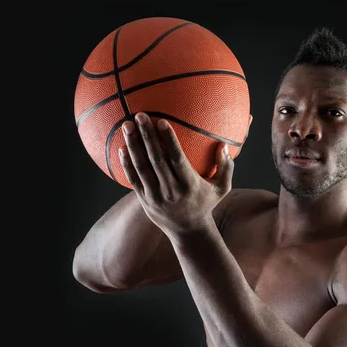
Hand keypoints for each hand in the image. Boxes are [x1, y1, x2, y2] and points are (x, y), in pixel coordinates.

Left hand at [119, 112, 233, 238]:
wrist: (188, 231)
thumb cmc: (205, 203)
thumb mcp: (222, 188)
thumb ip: (226, 166)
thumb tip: (224, 145)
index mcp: (189, 185)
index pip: (177, 159)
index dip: (168, 140)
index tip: (161, 121)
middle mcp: (171, 191)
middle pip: (156, 160)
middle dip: (147, 136)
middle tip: (140, 115)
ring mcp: (156, 196)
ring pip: (142, 168)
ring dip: (133, 146)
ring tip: (126, 126)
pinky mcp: (145, 200)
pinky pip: (133, 180)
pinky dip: (127, 164)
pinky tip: (121, 147)